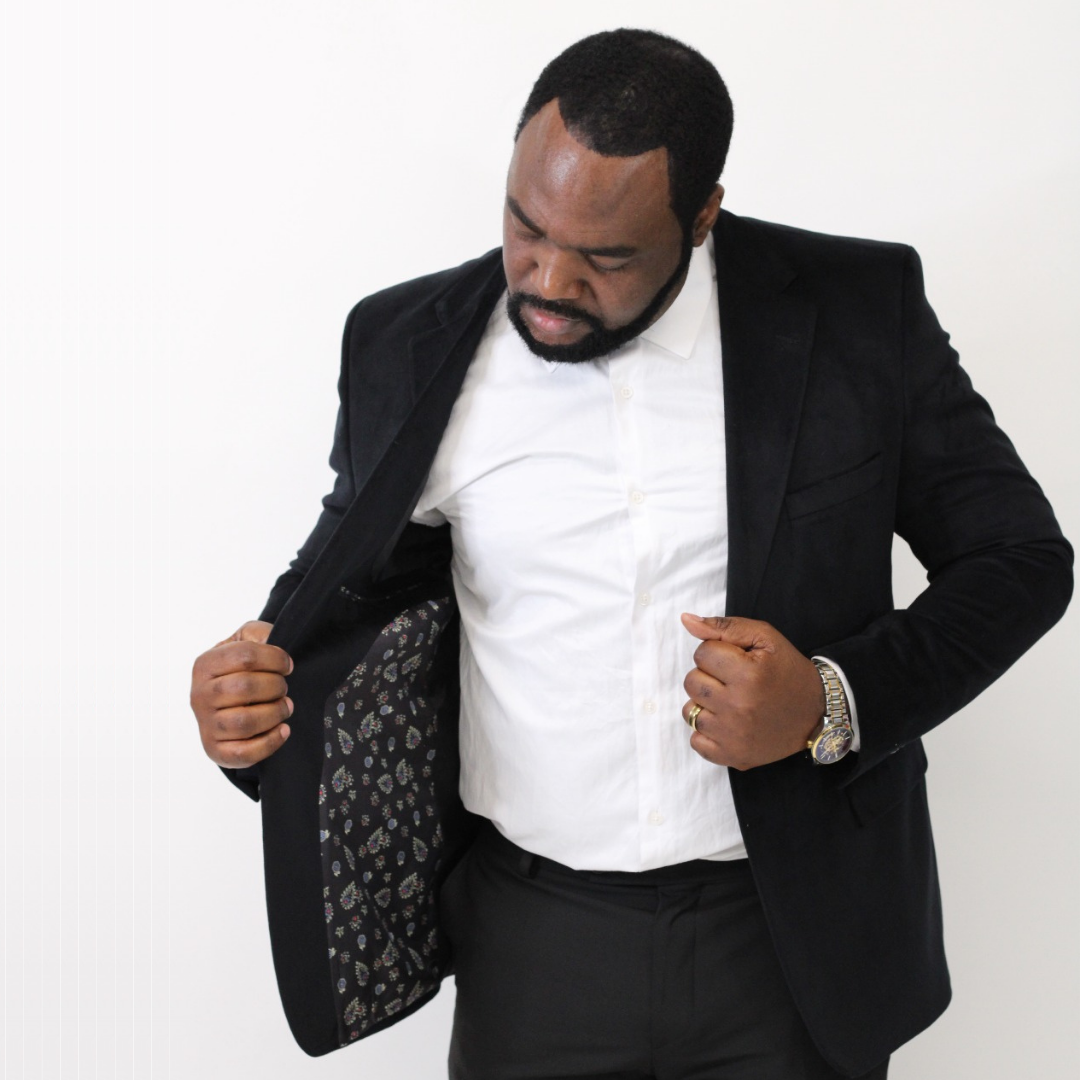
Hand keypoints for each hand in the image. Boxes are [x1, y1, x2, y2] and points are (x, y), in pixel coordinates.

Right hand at [190, 621, 293, 768]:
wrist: (226, 703)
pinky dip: (270, 742)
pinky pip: (244, 753)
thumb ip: (257, 633)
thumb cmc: (241, 669)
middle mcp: (200, 695)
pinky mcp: (216, 751)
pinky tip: (283, 730)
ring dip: (276, 713)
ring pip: (245, 721)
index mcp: (205, 665)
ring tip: (285, 707)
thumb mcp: (246, 641)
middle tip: (284, 688)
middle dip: (276, 686)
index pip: (244, 656)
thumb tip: (272, 641)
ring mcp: (206, 725)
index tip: (288, 666)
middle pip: (246, 687)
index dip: (275, 659)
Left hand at [680, 614, 824, 769]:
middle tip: (734, 681)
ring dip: (706, 704)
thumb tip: (686, 620)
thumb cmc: (788, 672)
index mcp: (748, 674)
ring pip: (690, 711)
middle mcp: (739, 706)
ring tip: (731, 702)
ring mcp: (734, 735)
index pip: (701, 653)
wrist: (817, 713)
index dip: (717, 653)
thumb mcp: (765, 638)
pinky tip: (728, 723)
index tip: (736, 661)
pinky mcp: (733, 756)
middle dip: (708, 676)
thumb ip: (723, 627)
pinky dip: (707, 732)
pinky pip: (696, 740)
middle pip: (691, 681)